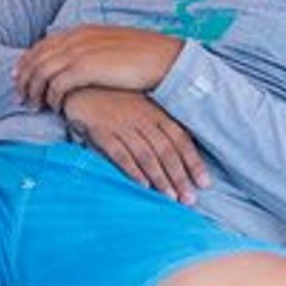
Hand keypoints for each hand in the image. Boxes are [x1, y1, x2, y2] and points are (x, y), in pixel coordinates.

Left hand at [14, 25, 181, 109]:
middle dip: (24, 78)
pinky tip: (55, 108)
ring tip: (33, 106)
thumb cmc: (143, 56)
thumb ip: (91, 51)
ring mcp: (80, 51)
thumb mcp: (111, 47)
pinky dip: (51, 97)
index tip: (19, 76)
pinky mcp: (87, 68)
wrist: (164, 58)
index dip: (27, 61)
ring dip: (34, 91)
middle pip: (37, 58)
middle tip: (20, 97)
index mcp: (81, 31)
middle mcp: (76, 38)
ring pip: (42, 72)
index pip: (43, 45)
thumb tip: (79, 65)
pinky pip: (57, 84)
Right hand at [60, 88, 210, 203]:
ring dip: (160, 178)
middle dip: (179, 176)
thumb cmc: (115, 100)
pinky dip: (133, 170)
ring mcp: (122, 125)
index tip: (204, 183)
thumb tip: (183, 150)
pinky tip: (143, 185)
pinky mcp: (102, 132)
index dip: (193, 162)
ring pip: (146, 155)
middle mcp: (142, 119)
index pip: (180, 139)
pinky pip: (120, 154)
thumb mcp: (142, 106)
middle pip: (166, 150)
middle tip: (189, 199)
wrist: (81, 87)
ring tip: (170, 197)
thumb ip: (159, 125)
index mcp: (156, 113)